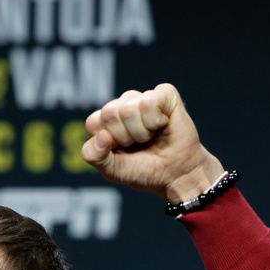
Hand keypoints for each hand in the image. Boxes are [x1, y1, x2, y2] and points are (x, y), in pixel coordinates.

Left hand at [81, 83, 223, 203]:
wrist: (176, 174)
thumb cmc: (143, 170)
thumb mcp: (112, 170)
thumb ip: (94, 156)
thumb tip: (102, 135)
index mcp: (106, 122)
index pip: (93, 122)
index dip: (108, 141)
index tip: (122, 150)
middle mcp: (123, 106)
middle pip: (109, 113)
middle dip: (125, 137)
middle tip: (139, 143)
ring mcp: (142, 98)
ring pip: (128, 108)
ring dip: (141, 132)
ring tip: (151, 136)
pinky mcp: (164, 94)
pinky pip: (149, 101)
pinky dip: (155, 121)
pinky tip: (162, 124)